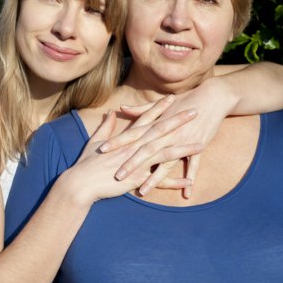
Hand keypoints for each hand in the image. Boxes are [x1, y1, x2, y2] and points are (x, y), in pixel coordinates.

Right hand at [67, 96, 203, 203]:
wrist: (79, 184)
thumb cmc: (86, 164)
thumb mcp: (96, 142)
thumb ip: (106, 127)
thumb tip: (111, 113)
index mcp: (126, 138)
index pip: (146, 118)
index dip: (160, 108)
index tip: (173, 98)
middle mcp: (134, 147)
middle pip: (160, 130)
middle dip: (179, 120)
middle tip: (195, 111)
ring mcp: (137, 163)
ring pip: (165, 152)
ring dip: (184, 147)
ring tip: (202, 142)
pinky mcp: (137, 179)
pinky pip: (160, 180)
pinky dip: (176, 181)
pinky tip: (191, 180)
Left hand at [101, 78, 233, 197]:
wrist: (213, 97)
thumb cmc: (186, 99)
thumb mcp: (162, 104)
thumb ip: (141, 110)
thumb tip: (122, 108)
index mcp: (158, 123)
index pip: (133, 134)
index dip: (118, 141)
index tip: (102, 149)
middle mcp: (168, 133)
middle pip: (146, 150)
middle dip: (131, 163)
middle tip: (116, 175)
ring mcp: (184, 141)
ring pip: (166, 162)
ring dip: (155, 177)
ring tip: (143, 190)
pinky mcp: (199, 147)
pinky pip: (194, 165)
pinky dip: (190, 179)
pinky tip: (186, 194)